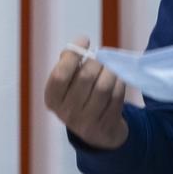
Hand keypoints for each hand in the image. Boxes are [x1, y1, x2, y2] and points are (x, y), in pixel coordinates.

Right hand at [43, 35, 128, 149]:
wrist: (97, 133)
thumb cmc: (80, 97)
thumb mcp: (67, 84)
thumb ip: (68, 63)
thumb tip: (80, 43)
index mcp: (52, 99)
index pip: (60, 75)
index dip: (73, 55)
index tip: (85, 40)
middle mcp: (66, 113)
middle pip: (85, 77)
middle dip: (96, 62)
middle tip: (100, 59)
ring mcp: (87, 122)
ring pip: (104, 86)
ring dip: (110, 71)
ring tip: (109, 68)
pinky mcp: (106, 125)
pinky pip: (117, 96)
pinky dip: (119, 83)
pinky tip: (117, 80)